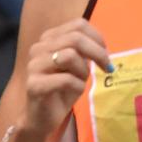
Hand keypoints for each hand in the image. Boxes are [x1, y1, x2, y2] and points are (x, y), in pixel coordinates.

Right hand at [18, 19, 114, 141]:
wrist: (42, 117)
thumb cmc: (62, 89)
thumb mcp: (78, 65)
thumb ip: (85, 51)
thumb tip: (101, 44)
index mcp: (49, 39)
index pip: (78, 25)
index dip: (97, 37)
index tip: (106, 52)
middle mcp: (38, 48)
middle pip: (75, 38)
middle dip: (97, 52)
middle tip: (107, 67)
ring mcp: (34, 66)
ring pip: (69, 56)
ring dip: (83, 70)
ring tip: (80, 81)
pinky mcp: (34, 85)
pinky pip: (66, 79)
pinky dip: (77, 85)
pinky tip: (74, 91)